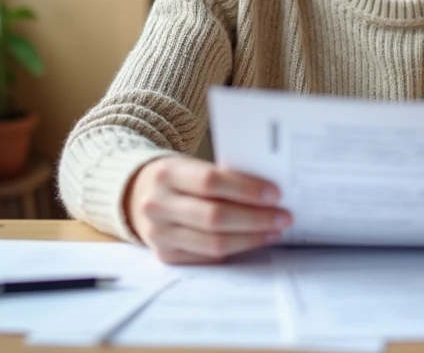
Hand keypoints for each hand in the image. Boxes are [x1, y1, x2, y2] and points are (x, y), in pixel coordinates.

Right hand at [124, 156, 291, 263]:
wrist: (139, 195)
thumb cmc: (179, 178)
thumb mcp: (192, 166)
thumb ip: (223, 177)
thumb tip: (269, 193)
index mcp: (167, 173)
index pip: (211, 182)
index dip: (246, 189)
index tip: (275, 193)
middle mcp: (157, 204)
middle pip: (215, 217)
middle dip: (256, 218)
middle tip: (284, 216)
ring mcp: (158, 233)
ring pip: (213, 243)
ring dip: (251, 238)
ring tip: (275, 230)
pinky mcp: (165, 255)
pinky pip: (207, 257)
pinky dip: (236, 250)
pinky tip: (254, 241)